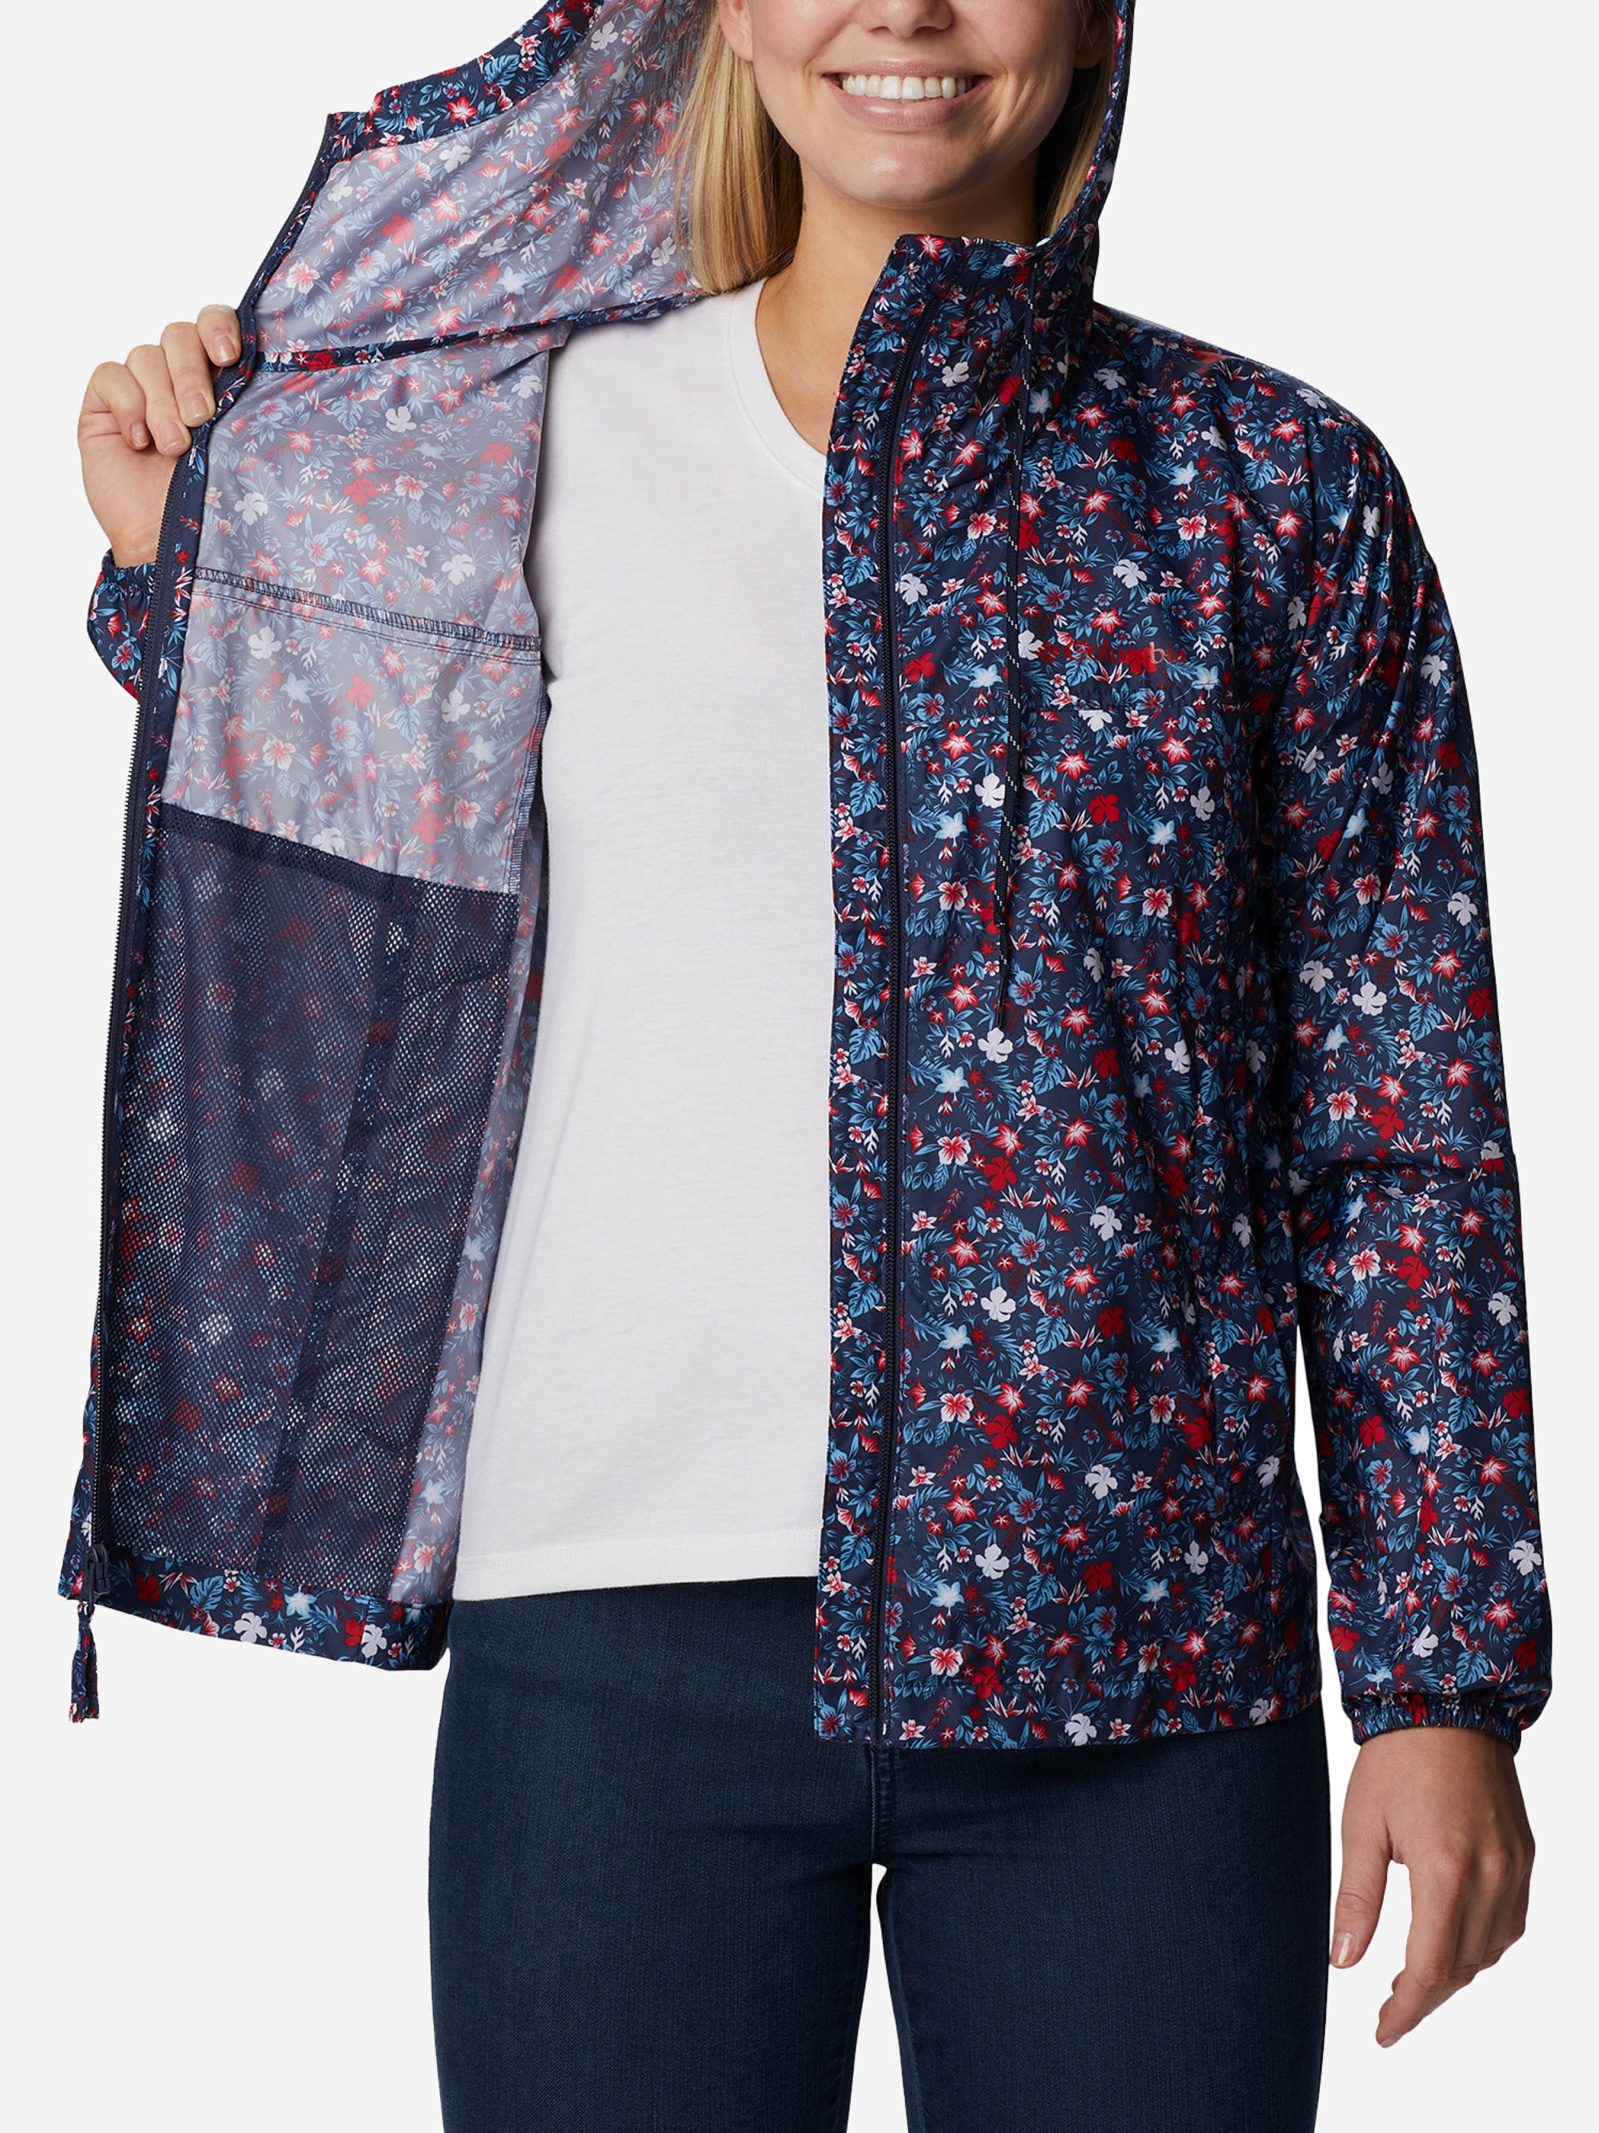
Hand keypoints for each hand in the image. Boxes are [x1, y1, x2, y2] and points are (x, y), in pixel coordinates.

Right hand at [79, 306, 240, 568]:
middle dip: (190, 374)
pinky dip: (127, 404)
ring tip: (174, 446)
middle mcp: (178, 375)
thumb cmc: (212, 502)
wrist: (168, 543)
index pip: (214, 322)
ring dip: (162, 401)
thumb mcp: (240, 449)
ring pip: (146, 356)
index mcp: (218, 378)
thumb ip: (247, 406)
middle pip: (179, 335)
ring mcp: (140, 387)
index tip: (229, 357)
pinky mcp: (104, 403)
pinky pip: (110, 375)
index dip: (218, 326)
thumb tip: (274, 374)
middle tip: (201, 417)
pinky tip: (139, 442)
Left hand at [1332, 1725, 1533, 2045]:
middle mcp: (1492, 1876)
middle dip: (1426, 1998)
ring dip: (1455, 1973)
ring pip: (1491, 1952)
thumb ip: (1356, 1899)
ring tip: (1413, 1978)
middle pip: (1463, 1968)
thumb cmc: (1395, 1761)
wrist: (1447, 1705)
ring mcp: (1516, 1868)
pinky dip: (1482, 1944)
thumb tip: (1343, 1963)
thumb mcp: (1361, 1827)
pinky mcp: (1525, 1857)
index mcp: (1446, 1870)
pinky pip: (1511, 1923)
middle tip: (1389, 2012)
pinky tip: (1451, 1940)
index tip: (1382, 2032)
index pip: (1431, 1968)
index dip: (1407, 2010)